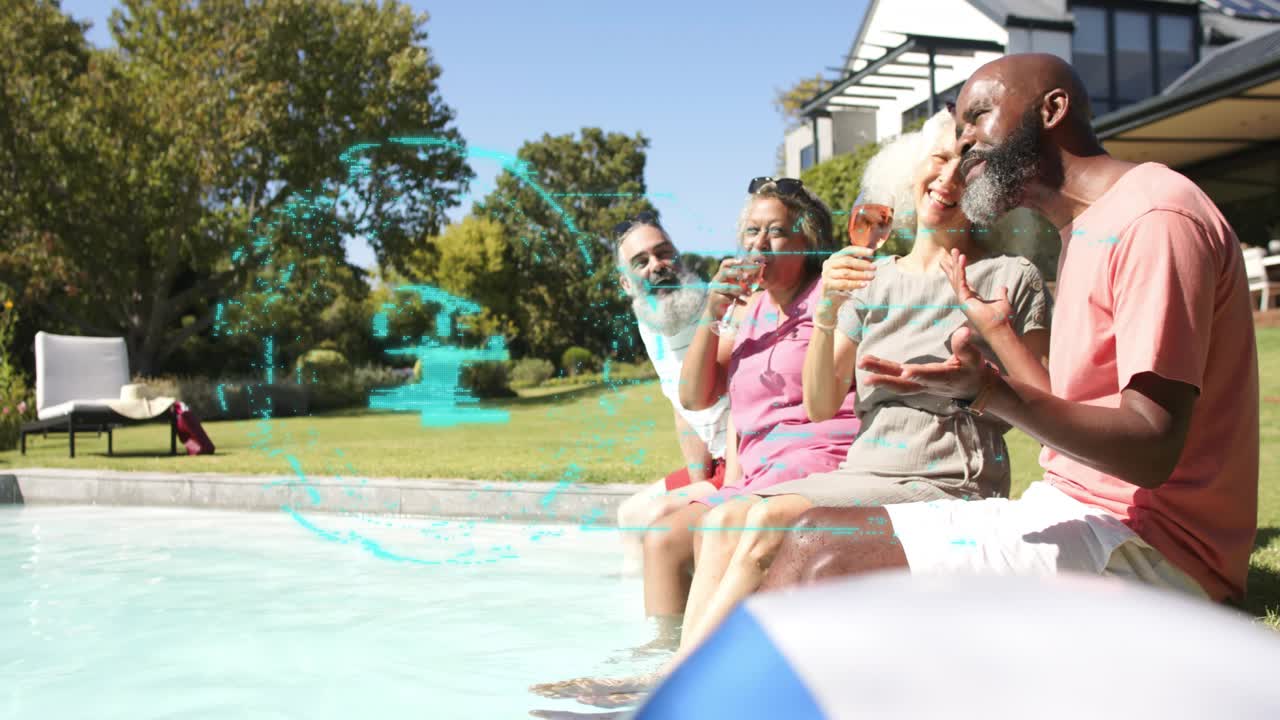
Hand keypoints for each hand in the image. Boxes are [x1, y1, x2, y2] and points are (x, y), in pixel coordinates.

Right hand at [706, 257, 754, 319]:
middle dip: (736, 273)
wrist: (717, 311)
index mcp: (721, 275)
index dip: (733, 261)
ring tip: (750, 294)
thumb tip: (760, 278)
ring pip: (727, 287)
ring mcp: (715, 290)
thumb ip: (744, 282)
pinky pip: (728, 298)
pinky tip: (745, 303)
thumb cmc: (728, 295)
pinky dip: (738, 301)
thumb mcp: (735, 286)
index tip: (742, 260)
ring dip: (740, 290)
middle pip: (724, 273)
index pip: (725, 264)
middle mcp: (716, 280)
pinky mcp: (715, 299)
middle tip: (747, 276)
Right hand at [819, 246, 876, 308]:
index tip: (872, 252)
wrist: (830, 298)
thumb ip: (858, 264)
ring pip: (846, 273)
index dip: (860, 250)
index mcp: (835, 257)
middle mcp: (829, 264)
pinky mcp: (827, 284)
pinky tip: (864, 284)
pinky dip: (855, 284)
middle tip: (874, 268)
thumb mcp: (850, 271)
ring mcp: (827, 274)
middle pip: (847, 261)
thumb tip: (872, 258)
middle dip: (862, 264)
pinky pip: (844, 283)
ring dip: (861, 274)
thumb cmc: (842, 282)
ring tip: (871, 276)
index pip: (848, 250)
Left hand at [859, 326, 987, 399]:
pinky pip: (896, 382)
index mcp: (944, 378)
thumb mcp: (974, 358)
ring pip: (897, 384)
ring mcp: (920, 386)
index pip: (930, 376)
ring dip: (879, 376)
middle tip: (867, 376)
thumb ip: (965, 346)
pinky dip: (882, 375)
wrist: (972, 389)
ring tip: (862, 364)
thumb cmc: (973, 370)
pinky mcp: (915, 384)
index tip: (905, 371)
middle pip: (905, 384)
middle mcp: (929, 384)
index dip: (918, 374)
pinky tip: (867, 367)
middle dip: (886, 379)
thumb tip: (963, 330)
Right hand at [941, 249, 1012, 336]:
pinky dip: (961, 270)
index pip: (962, 281)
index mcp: (972, 298)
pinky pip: (961, 281)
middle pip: (956, 278)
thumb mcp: (1002, 301)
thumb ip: (1001, 293)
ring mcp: (963, 299)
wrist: (1000, 328)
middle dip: (953, 264)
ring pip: (957, 278)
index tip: (956, 259)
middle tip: (951, 251)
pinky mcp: (964, 299)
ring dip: (956, 264)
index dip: (959, 269)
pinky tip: (962, 259)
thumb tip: (1003, 287)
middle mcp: (965, 298)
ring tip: (956, 251)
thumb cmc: (1000, 319)